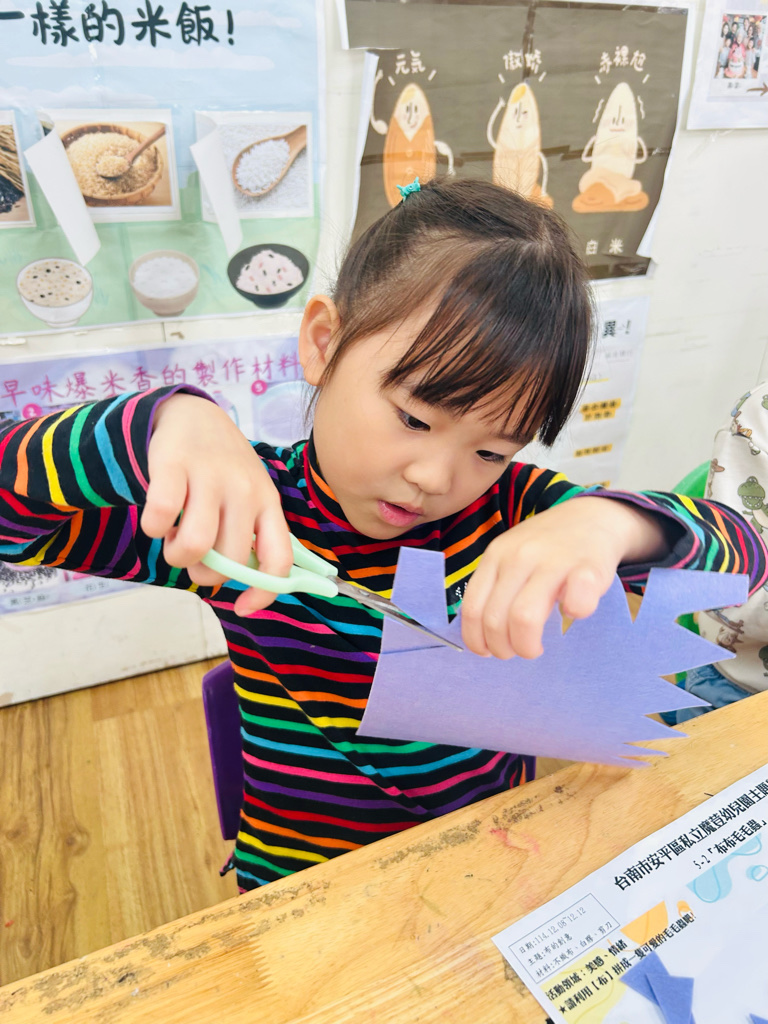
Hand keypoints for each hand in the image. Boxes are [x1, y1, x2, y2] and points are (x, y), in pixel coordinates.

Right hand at [140, 393, 292, 614]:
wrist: (192, 414)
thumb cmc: (223, 469)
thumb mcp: (250, 496)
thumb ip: (251, 535)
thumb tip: (247, 588)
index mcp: (267, 503)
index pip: (279, 559)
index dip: (264, 593)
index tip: (242, 607)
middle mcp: (244, 491)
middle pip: (229, 561)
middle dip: (204, 573)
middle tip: (193, 554)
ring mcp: (211, 476)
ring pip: (195, 546)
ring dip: (176, 556)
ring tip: (173, 538)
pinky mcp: (174, 465)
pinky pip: (160, 516)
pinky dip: (152, 529)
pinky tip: (157, 520)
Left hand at [460, 496, 668, 658]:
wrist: (592, 516)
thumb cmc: (548, 548)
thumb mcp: (511, 556)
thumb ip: (496, 587)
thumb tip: (482, 638)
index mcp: (495, 556)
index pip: (472, 609)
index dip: (477, 640)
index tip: (488, 651)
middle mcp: (519, 557)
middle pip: (495, 620)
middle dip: (503, 648)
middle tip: (517, 651)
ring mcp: (553, 561)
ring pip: (524, 617)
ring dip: (526, 645)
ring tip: (535, 647)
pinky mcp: (588, 567)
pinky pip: (576, 601)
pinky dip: (574, 613)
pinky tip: (573, 613)